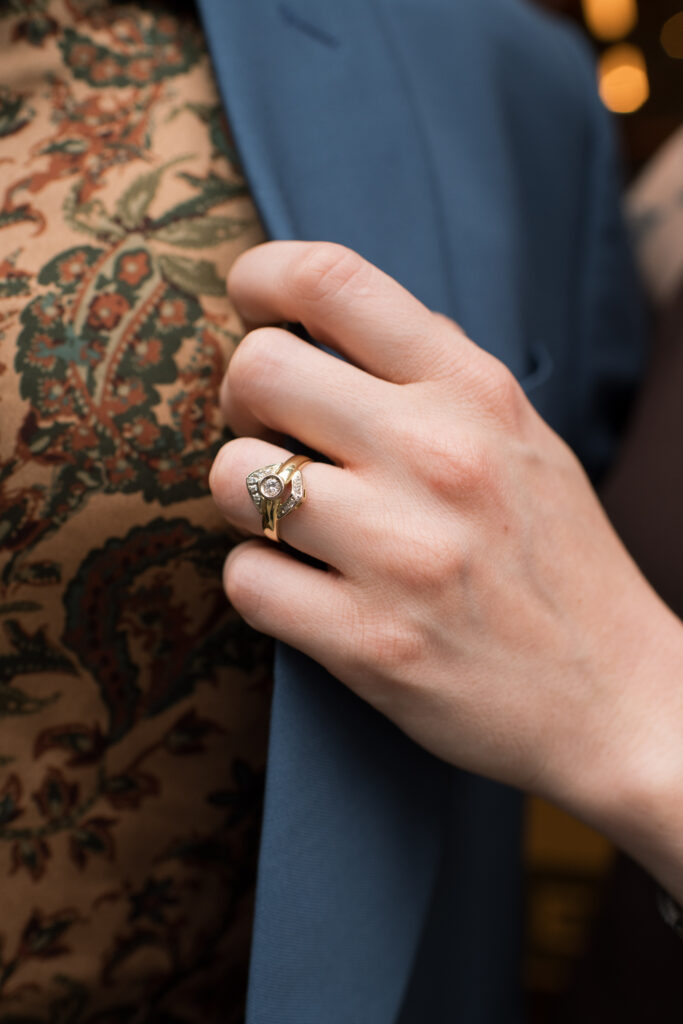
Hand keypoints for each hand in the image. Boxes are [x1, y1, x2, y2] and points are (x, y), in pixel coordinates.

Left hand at [209, 242, 682, 897]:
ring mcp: (401, 552)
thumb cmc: (561, 564)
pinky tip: (305, 590)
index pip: (333, 280)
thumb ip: (436, 375)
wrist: (616, 699)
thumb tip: (331, 321)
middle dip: (242, 401)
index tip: (250, 305)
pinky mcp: (369, 642)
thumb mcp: (525, 440)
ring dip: (244, 499)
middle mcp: (437, 456)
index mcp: (475, 393)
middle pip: (256, 372)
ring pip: (231, 477)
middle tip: (269, 434)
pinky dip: (260, 582)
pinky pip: (245, 580)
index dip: (262, 277)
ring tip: (293, 522)